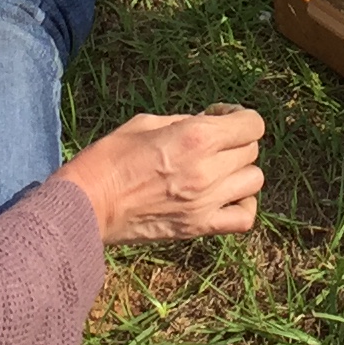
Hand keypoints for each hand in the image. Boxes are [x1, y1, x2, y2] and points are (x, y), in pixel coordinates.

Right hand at [57, 106, 264, 244]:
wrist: (88, 204)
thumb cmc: (109, 158)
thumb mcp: (145, 123)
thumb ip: (184, 122)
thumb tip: (207, 124)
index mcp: (196, 137)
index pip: (252, 124)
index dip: (240, 117)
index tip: (219, 117)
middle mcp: (208, 169)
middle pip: (251, 150)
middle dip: (236, 140)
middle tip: (213, 142)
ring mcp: (206, 202)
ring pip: (254, 181)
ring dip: (241, 171)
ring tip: (220, 169)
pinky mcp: (199, 227)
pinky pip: (244, 219)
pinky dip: (244, 206)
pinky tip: (228, 197)